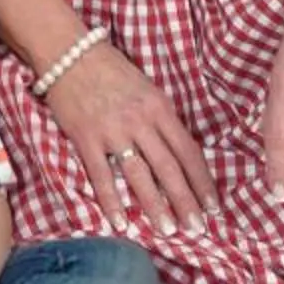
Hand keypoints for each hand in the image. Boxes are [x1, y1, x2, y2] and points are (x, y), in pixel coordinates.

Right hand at [45, 38, 215, 236]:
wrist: (69, 52)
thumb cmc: (111, 69)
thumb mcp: (147, 88)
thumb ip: (162, 119)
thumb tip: (178, 154)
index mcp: (160, 107)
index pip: (188, 151)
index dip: (202, 182)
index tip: (214, 206)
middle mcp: (140, 121)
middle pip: (169, 168)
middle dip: (186, 202)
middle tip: (197, 229)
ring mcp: (113, 130)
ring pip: (140, 176)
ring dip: (155, 206)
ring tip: (168, 231)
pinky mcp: (86, 138)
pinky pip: (101, 176)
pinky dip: (111, 201)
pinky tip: (119, 222)